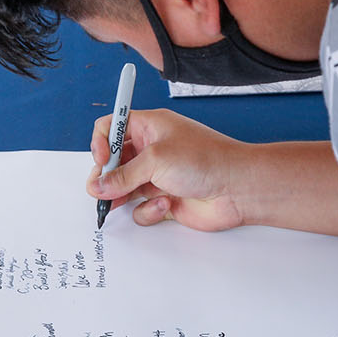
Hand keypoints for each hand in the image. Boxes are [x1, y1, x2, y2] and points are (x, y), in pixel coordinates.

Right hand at [86, 109, 337, 241]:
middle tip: (100, 190)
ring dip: (122, 196)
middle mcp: (151, 150)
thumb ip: (123, 174)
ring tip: (118, 203)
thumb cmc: (206, 161)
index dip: (100, 142)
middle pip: (112, 161)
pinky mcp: (164, 199)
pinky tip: (163, 205)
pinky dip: (147, 210)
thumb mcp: (156, 160)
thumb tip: (99, 186)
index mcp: (150, 127)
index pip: (112, 127)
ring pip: (123, 188)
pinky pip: (140, 207)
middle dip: (105, 177)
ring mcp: (157, 176)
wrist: (238, 189)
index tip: (100, 159)